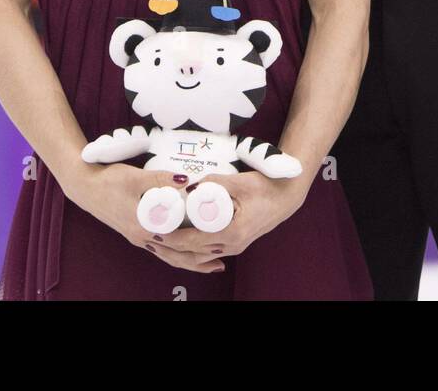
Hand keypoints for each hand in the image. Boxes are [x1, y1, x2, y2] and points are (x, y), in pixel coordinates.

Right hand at [67, 165, 225, 274]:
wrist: (85, 186)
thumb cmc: (108, 182)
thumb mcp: (136, 177)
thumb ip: (161, 179)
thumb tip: (186, 181)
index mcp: (144, 227)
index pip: (177, 243)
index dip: (198, 245)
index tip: (218, 243)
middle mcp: (142, 238)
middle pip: (174, 256)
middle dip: (198, 261)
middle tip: (220, 263)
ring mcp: (138, 237)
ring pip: (167, 255)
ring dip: (187, 260)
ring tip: (208, 263)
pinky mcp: (136, 232)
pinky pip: (160, 249)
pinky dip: (175, 252)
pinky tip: (184, 248)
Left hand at [155, 172, 302, 262]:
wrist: (285, 196)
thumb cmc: (265, 187)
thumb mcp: (240, 181)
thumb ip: (214, 183)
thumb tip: (190, 184)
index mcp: (231, 233)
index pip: (193, 241)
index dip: (172, 237)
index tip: (155, 229)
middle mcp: (231, 246)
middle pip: (193, 253)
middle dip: (171, 246)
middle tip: (152, 233)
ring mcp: (233, 247)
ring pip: (200, 255)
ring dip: (180, 248)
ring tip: (162, 237)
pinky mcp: (234, 244)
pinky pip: (208, 251)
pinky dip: (192, 247)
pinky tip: (182, 239)